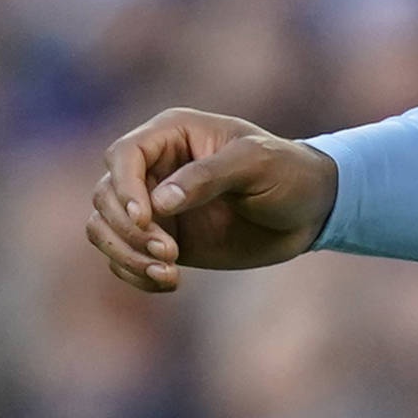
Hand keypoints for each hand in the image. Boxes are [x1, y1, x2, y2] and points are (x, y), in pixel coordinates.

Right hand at [84, 108, 338, 291]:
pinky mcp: (164, 240)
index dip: (125, 188)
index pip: (123, 156)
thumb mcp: (256, 164)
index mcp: (171, 135)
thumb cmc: (289, 172)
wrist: (312, 210)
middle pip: (106, 196)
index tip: (148, 219)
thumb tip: (159, 203)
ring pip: (105, 229)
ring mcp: (156, 206)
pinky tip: (169, 282)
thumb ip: (208, 177)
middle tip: (172, 254)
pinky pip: (125, 258)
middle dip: (129, 229)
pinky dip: (135, 273)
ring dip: (126, 255)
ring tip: (169, 273)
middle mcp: (154, 168)